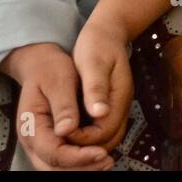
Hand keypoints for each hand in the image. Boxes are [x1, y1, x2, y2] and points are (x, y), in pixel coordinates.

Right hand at [0, 43, 112, 170]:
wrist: (41, 64)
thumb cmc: (51, 69)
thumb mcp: (59, 80)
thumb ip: (63, 105)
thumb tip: (68, 130)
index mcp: (31, 125)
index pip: (53, 152)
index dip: (78, 157)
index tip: (101, 152)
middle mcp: (32, 140)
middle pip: (54, 167)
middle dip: (82, 168)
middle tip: (107, 161)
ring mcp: (39, 144)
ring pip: (57, 169)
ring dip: (82, 168)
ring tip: (107, 161)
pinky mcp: (50, 142)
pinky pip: (62, 161)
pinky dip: (80, 163)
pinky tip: (99, 156)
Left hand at [67, 16, 134, 153]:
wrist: (107, 32)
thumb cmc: (97, 45)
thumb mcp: (93, 63)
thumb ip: (96, 88)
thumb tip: (99, 113)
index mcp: (119, 97)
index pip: (104, 132)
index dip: (83, 139)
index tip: (62, 134)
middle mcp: (121, 107)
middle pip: (108, 141)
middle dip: (86, 149)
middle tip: (60, 144)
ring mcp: (117, 108)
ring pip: (107, 140)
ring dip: (87, 146)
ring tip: (63, 143)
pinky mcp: (110, 107)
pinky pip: (103, 132)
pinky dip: (88, 138)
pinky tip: (71, 133)